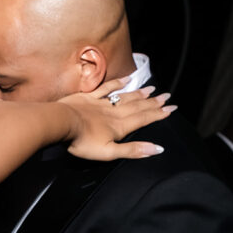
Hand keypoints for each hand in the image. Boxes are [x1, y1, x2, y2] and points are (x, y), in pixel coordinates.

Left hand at [61, 80, 175, 160]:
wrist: (61, 123)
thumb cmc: (83, 142)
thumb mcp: (109, 153)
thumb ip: (133, 150)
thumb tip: (157, 149)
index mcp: (120, 127)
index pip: (144, 119)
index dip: (158, 114)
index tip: (171, 108)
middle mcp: (114, 113)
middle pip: (138, 107)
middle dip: (153, 102)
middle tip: (167, 96)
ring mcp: (101, 103)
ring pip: (125, 97)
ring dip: (140, 94)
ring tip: (152, 90)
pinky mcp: (88, 97)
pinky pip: (106, 88)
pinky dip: (118, 83)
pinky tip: (127, 79)